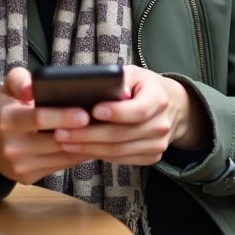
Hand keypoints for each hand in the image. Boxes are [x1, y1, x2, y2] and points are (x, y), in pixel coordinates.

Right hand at [0, 67, 92, 184]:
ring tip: (101, 133)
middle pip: (53, 141)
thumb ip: (19, 79)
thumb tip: (31, 87)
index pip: (38, 118)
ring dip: (83, 146)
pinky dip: (76, 156)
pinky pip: (60, 167)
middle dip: (79, 133)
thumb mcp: (8, 89)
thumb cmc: (7, 109)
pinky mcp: (28, 178)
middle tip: (100, 124)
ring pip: (60, 157)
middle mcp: (11, 147)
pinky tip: (89, 144)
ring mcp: (20, 166)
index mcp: (7, 120)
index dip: (62, 116)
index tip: (84, 113)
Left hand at [51, 66, 209, 165]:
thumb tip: (97, 90)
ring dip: (89, 148)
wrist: (171, 106)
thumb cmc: (144, 87)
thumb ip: (118, 80)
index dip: (115, 113)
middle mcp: (161, 125)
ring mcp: (158, 144)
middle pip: (122, 135)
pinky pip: (122, 160)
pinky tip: (81, 149)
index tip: (93, 111)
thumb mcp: (134, 74)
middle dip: (89, 135)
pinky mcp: (152, 157)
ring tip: (65, 141)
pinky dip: (100, 155)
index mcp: (159, 99)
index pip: (138, 111)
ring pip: (118, 151)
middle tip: (62, 132)